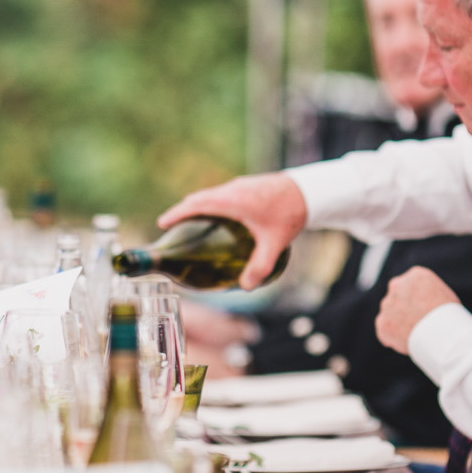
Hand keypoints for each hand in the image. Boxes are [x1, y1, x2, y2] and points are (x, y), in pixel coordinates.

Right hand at [156, 172, 308, 288]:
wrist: (309, 190)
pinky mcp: (246, 185)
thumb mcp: (274, 243)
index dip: (177, 213)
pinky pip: (220, 194)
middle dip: (182, 212)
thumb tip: (245, 287)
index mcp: (232, 201)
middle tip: (172, 229)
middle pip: (199, 199)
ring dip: (197, 207)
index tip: (163, 224)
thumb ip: (260, 266)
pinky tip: (217, 220)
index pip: (196, 204)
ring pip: (209, 195)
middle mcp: (232, 190)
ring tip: (190, 226)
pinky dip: (210, 204)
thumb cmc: (290, 214)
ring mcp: (239, 185)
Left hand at [376, 267, 462, 352]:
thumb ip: (426, 294)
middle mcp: (397, 285)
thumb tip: (420, 303)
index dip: (417, 299)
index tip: (424, 310)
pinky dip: (393, 338)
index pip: (410, 285)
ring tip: (417, 335)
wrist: (444, 333)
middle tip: (418, 323)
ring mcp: (387, 304)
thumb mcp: (443, 295)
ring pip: (390, 314)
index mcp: (415, 275)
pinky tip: (407, 342)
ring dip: (398, 323)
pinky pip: (384, 331)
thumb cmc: (451, 317)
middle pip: (398, 297)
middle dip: (404, 309)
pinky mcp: (382, 323)